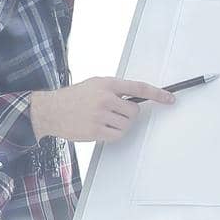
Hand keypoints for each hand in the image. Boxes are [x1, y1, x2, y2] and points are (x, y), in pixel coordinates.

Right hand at [28, 78, 174, 143]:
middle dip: (127, 115)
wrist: (50, 110)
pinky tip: (100, 129)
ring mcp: (100, 114)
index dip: (157, 94)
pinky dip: (113, 134)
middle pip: (133, 111)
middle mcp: (104, 98)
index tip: (169, 98)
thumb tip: (135, 98)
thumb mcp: (93, 85)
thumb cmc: (72, 98)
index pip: (138, 88)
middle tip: (112, 114)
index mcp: (106, 83)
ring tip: (102, 121)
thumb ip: (114, 89)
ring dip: (118, 125)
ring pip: (126, 125)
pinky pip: (117, 135)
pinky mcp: (95, 130)